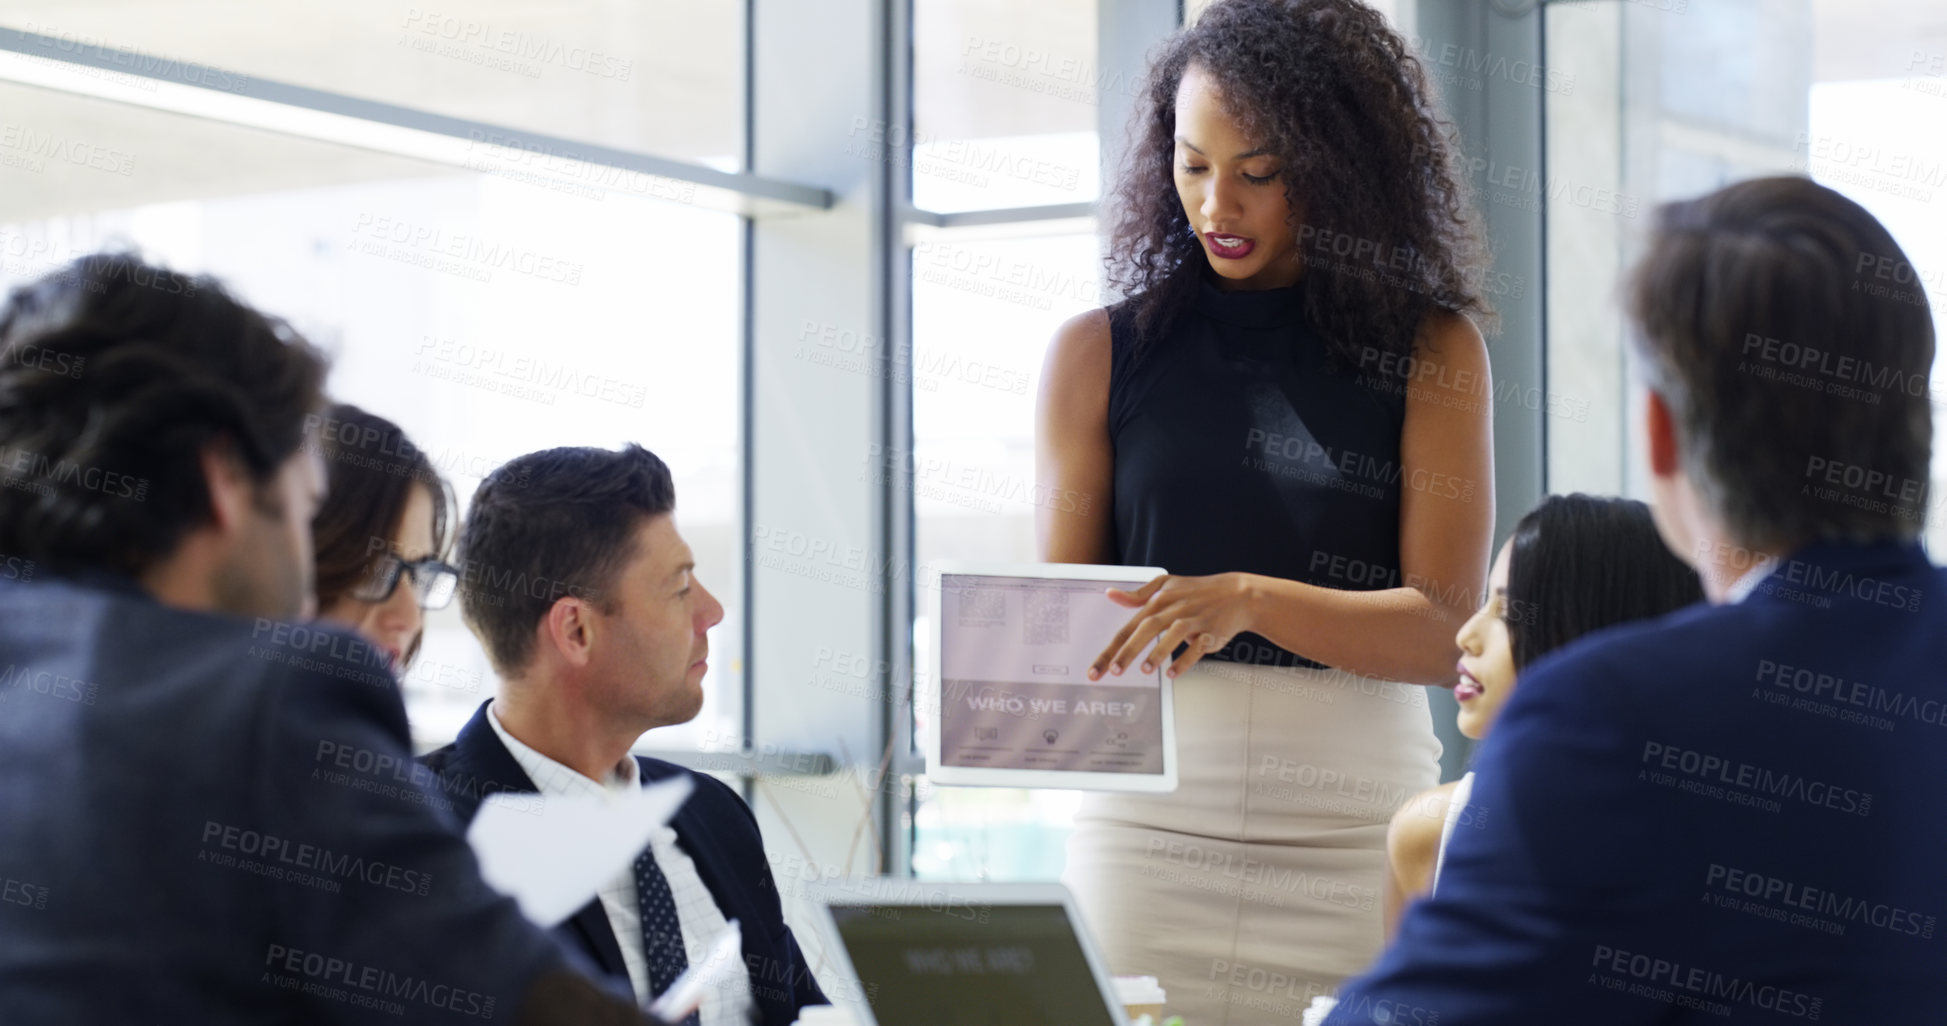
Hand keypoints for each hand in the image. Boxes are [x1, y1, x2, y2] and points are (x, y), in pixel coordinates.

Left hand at [1088, 573, 1255, 680]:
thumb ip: (1137, 595)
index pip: (1128, 627)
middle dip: (1129, 651)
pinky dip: (1185, 660)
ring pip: (1174, 634)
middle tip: (1114, 671)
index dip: (1111, 649)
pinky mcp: (1211, 632)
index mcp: (1158, 600)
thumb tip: (1110, 595)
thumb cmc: (1196, 592)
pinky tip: (1172, 674)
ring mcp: (1193, 620)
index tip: (1096, 670)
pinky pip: (1197, 647)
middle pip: (1147, 629)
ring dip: (1158, 652)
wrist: (1237, 595)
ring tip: (1144, 670)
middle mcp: (1174, 609)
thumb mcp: (1165, 586)